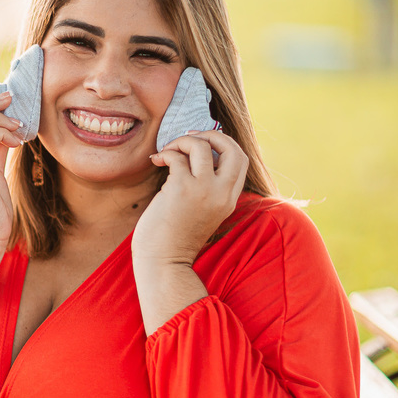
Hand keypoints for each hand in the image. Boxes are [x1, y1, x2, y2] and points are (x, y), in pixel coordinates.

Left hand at [132, 129, 248, 266]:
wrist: (164, 262)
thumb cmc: (175, 238)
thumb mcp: (202, 212)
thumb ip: (207, 190)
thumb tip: (196, 157)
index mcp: (229, 199)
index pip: (240, 158)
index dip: (223, 144)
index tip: (203, 144)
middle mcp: (221, 193)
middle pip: (230, 146)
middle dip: (210, 134)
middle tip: (188, 139)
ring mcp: (202, 190)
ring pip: (200, 146)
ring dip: (181, 141)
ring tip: (167, 151)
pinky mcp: (181, 190)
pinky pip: (176, 156)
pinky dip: (165, 153)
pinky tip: (156, 162)